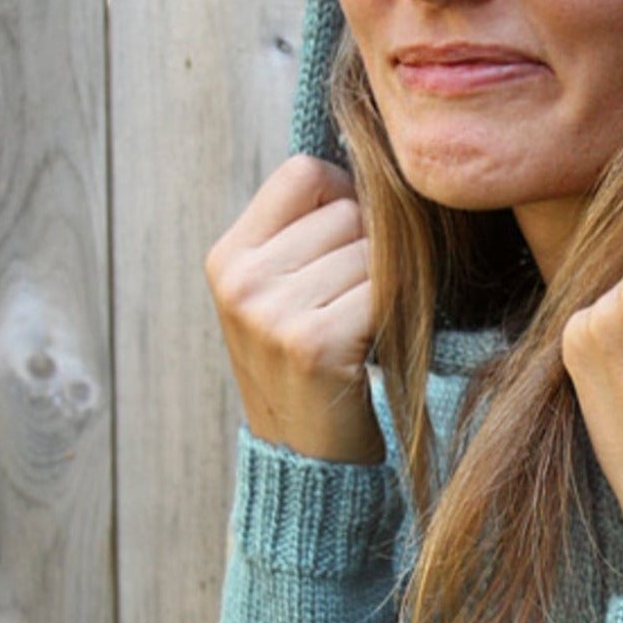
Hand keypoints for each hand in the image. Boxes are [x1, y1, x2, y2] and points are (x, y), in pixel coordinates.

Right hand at [204, 156, 382, 463]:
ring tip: (362, 327)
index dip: (344, 197)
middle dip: (371, 248)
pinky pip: (384, 291)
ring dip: (388, 284)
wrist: (305, 464)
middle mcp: (241, 281)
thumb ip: (305, 233)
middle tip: (359, 301)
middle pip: (347, 209)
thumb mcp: (279, 296)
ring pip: (373, 249)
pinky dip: (394, 313)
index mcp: (228, 259)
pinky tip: (372, 346)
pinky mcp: (313, 344)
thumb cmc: (307, 369)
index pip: (304, 172)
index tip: (349, 244)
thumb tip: (369, 158)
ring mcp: (272, 313)